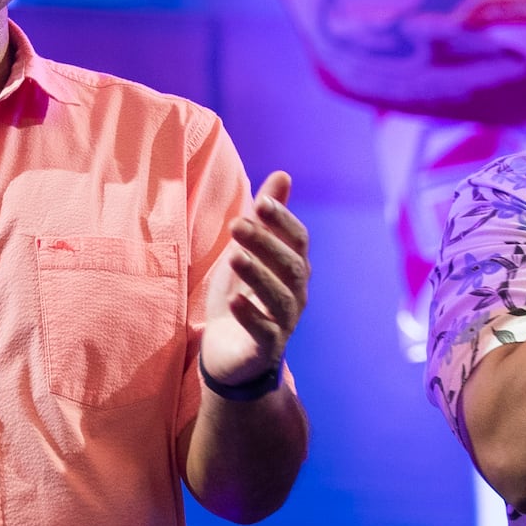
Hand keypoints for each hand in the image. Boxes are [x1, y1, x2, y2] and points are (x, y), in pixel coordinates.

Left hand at [200, 172, 309, 388]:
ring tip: (234, 256)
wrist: (227, 351)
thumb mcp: (249, 252)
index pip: (298, 240)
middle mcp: (295, 294)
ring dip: (258, 274)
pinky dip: (251, 316)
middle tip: (237, 224)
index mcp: (294, 269)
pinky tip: (235, 300)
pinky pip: (264, 332)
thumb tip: (282, 175)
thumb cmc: (241, 295)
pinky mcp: (265, 349)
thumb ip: (265, 218)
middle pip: (290, 266)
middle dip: (265, 243)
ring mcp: (283, 323)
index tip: (260, 202)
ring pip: (279, 297)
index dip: (282, 221)